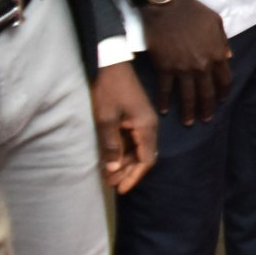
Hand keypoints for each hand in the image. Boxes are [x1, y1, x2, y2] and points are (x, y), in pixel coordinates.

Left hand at [91, 61, 157, 192]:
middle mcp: (149, 127)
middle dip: (128, 173)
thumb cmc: (109, 90)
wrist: (113, 65)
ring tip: (109, 175)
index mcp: (146, 127)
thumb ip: (111, 144)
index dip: (134, 176)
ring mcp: (143, 122)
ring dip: (125, 164)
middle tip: (111, 185)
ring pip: (138, 150)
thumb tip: (113, 169)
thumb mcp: (106, 118)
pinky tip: (113, 159)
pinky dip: (124, 153)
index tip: (121, 189)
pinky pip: (133, 141)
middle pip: (144, 157)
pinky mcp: (136, 118)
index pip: (146, 160)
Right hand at [141, 0, 233, 124]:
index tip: (221, 101)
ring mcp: (183, 69)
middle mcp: (202, 66)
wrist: (167, 7)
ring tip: (189, 123)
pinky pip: (166, 89)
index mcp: (217, 54)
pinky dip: (165, 101)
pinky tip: (165, 111)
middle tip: (206, 120)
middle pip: (207, 92)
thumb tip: (228, 58)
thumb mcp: (216, 23)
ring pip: (188, 95)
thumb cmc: (193, 11)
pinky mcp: (164, 68)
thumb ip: (223, 42)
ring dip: (188, 111)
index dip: (223, 92)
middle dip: (207, 108)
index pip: (224, 80)